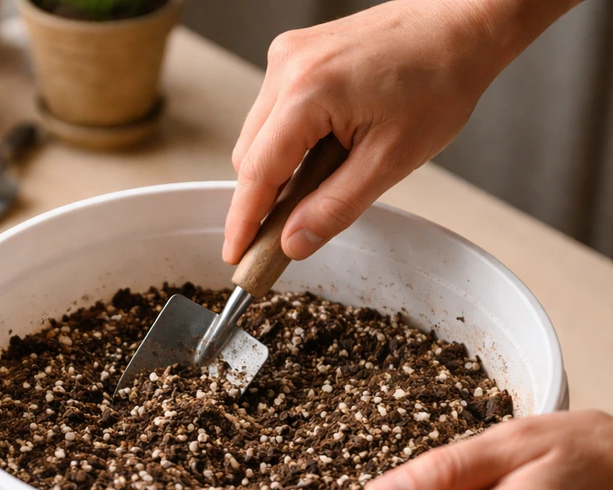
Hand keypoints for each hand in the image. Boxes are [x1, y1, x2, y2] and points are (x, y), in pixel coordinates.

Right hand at [223, 0, 579, 264]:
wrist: (461, 25)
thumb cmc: (439, 80)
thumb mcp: (391, 160)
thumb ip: (335, 207)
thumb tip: (293, 242)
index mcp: (306, 94)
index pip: (256, 173)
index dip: (243, 222)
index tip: (236, 255)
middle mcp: (286, 68)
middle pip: (249, 156)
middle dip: (263, 197)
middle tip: (286, 232)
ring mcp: (287, 56)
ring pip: (258, 135)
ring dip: (278, 167)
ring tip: (326, 175)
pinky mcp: (295, 53)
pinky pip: (273, 112)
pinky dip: (289, 140)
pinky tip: (325, 146)